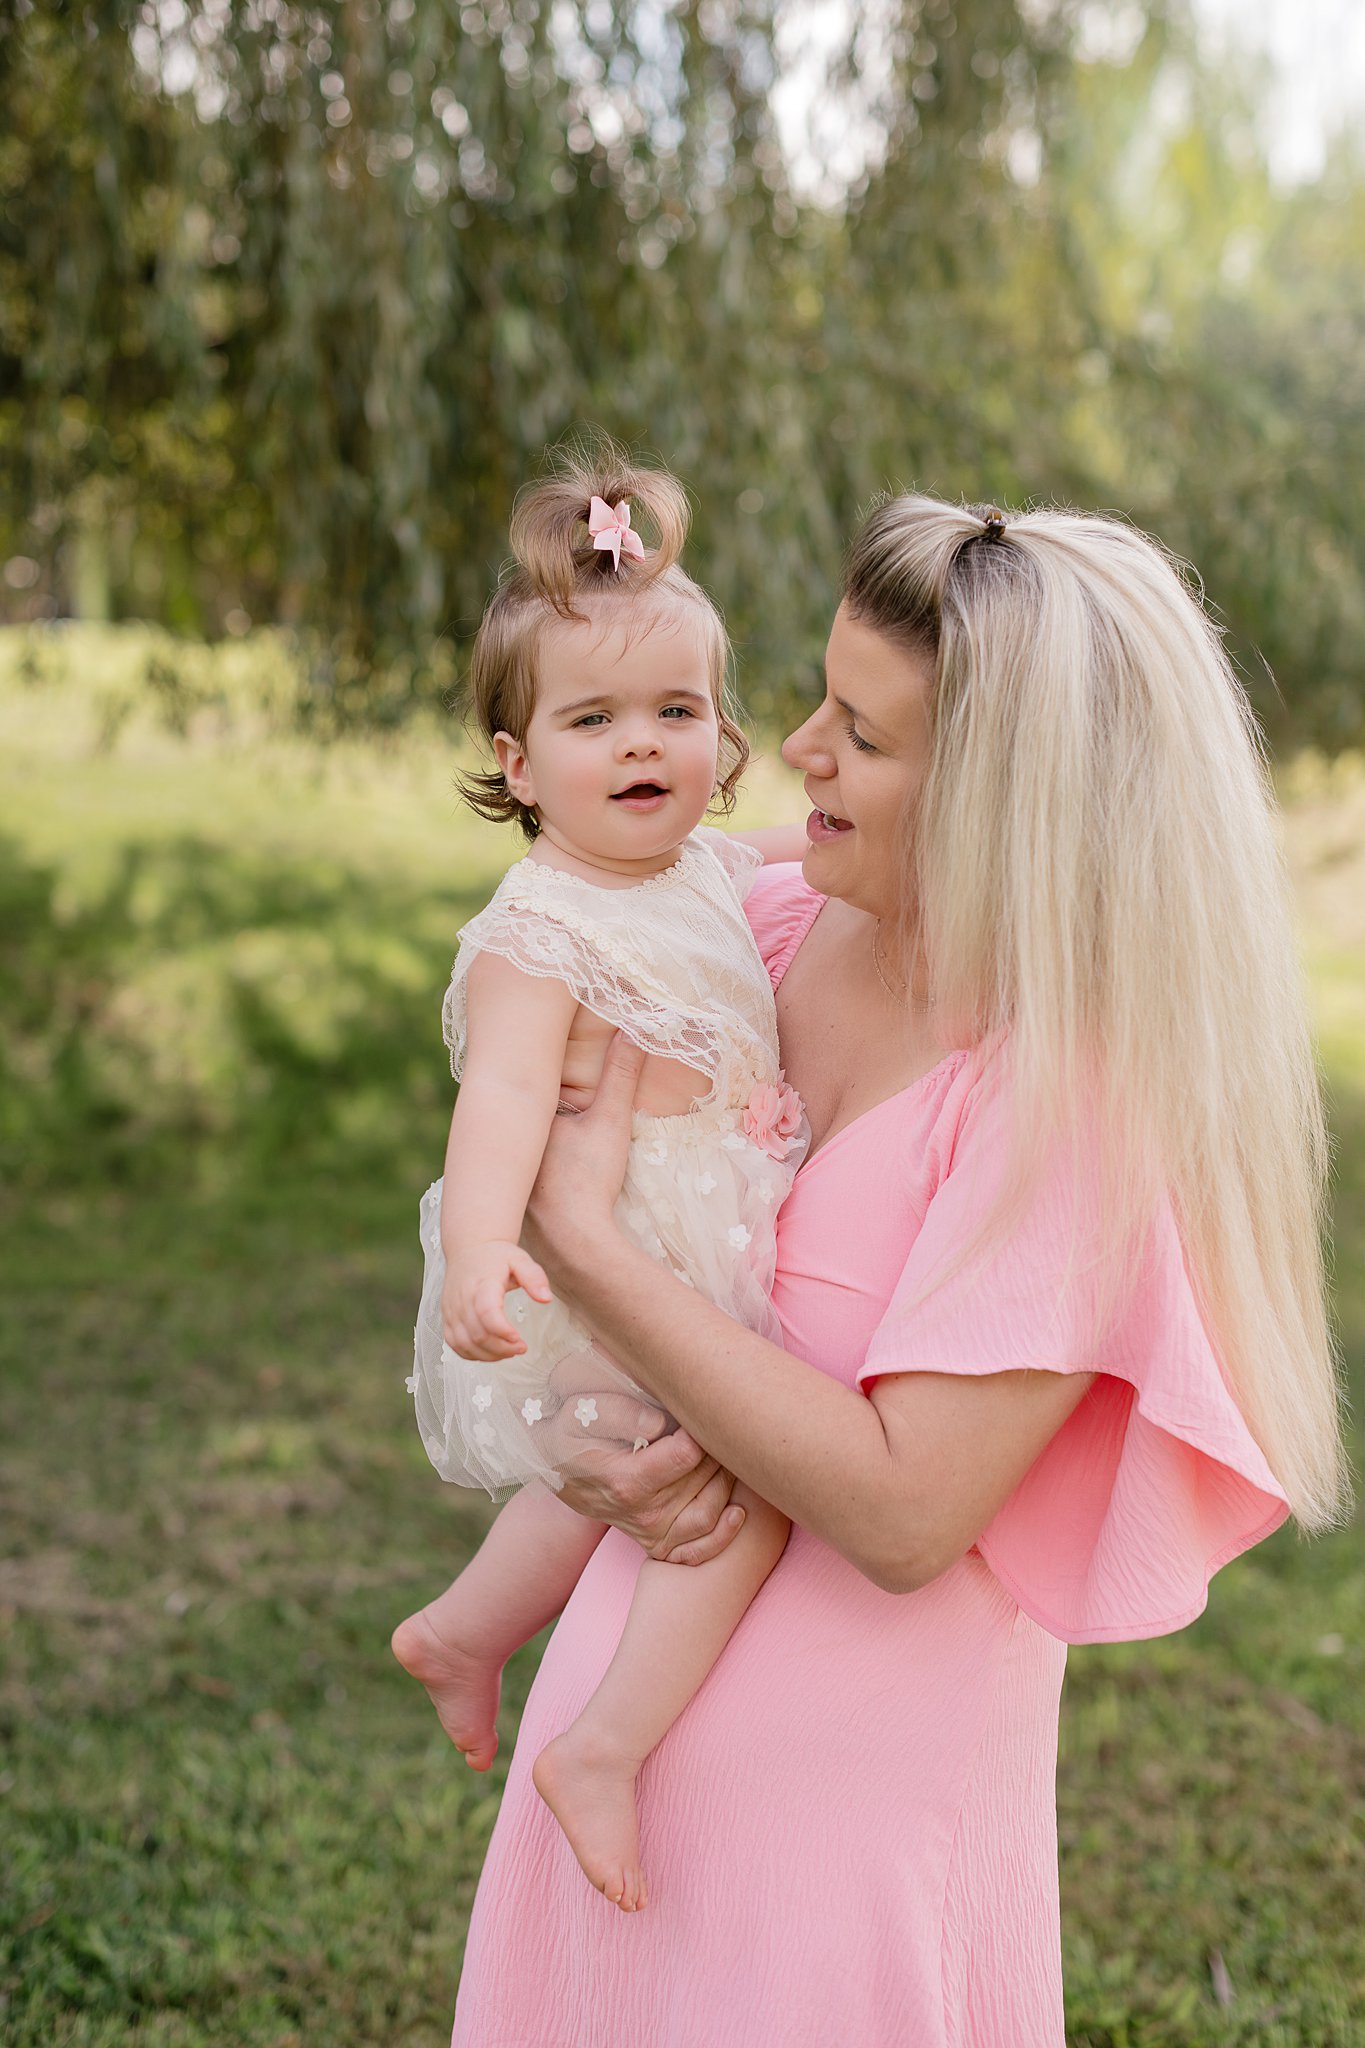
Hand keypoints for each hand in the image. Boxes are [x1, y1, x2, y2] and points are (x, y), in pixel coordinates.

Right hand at [442, 1240, 551, 1360]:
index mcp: (482, 1283)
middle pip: (478, 1334)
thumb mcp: (520, 1259)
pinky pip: (455, 1344)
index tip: (519, 1339)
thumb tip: (546, 1299)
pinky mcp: (447, 1318)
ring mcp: (452, 1310)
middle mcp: (462, 1298)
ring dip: (489, 1355)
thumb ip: (535, 1277)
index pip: (487, 1312)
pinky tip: (491, 1351)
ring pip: (465, 1343)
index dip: (502, 1331)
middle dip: (502, 1347)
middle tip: (521, 1347)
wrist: (468, 1249)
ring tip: (509, 1351)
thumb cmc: (495, 1256)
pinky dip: (473, 1354)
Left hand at [523, 1033, 644, 1288]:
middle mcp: (508, 1150)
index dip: (542, 1085)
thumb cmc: (588, 1179)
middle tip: (553, 1109)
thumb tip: (632, 1031)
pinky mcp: (515, 1209)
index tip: (553, 1069)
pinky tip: (546, 1185)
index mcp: (526, 1123)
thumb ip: (621, 1075)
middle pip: (524, 1124)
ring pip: (521, 1156)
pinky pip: (520, 1185)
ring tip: (552, 1145)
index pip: (531, 1094)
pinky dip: (531, 1182)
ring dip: (531, 1151)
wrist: (575, 1243)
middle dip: (532, 1115)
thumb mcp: (611, 1122)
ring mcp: (509, 1182)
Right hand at [553, 1424, 746, 1565]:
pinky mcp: (657, 1544)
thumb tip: (659, 1424)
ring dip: (726, 1482)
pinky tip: (737, 1511)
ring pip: (710, 1512)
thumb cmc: (574, 1432)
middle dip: (717, 1448)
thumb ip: (620, 1412)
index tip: (698, 1411)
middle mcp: (642, 1513)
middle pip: (705, 1478)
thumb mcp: (583, 1413)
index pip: (689, 1454)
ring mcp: (651, 1532)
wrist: (558, 1467)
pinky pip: (698, 1551)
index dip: (701, 1427)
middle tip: (714, 1424)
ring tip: (723, 1454)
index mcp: (626, 1480)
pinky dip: (723, 1535)